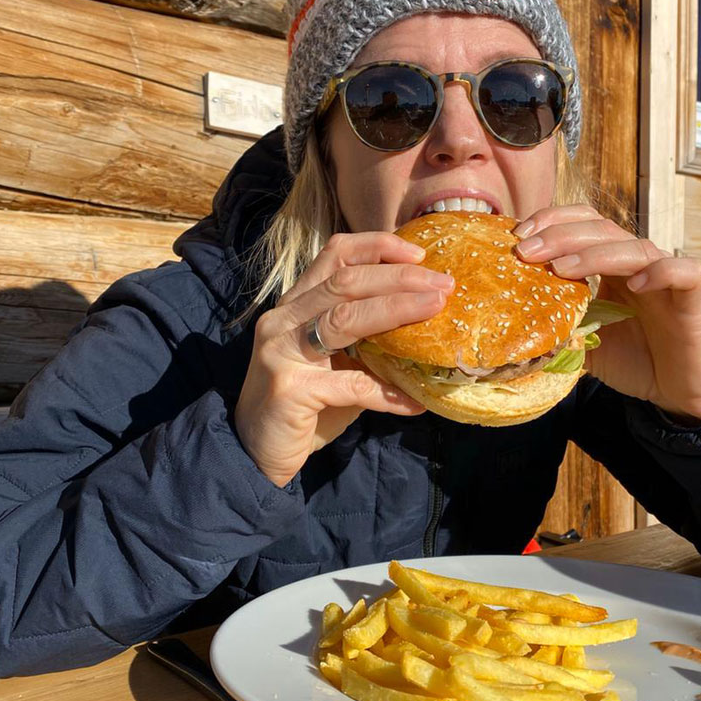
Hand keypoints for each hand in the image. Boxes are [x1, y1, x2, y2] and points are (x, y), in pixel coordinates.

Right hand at [235, 233, 453, 486]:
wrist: (256, 454)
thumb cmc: (305, 407)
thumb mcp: (336, 364)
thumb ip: (368, 341)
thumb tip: (427, 327)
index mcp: (295, 304)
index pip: (334, 255)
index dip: (377, 246)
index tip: (419, 254)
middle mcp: (283, 319)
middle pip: (345, 282)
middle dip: (399, 278)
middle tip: (443, 285)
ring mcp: (281, 351)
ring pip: (343, 318)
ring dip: (396, 309)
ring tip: (436, 310)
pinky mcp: (289, 389)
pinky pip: (349, 385)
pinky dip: (387, 393)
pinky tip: (414, 402)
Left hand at [513, 206, 700, 423]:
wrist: (675, 391)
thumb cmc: (631, 360)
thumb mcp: (582, 344)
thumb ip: (556, 329)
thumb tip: (511, 328)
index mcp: (609, 265)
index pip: (583, 223)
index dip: (552, 221)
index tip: (518, 237)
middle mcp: (636, 263)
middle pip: (601, 229)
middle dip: (560, 235)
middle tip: (527, 251)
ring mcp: (665, 278)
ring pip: (636, 247)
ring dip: (596, 253)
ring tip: (563, 268)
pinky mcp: (693, 298)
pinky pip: (685, 272)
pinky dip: (661, 272)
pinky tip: (636, 286)